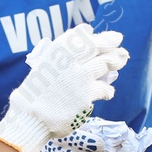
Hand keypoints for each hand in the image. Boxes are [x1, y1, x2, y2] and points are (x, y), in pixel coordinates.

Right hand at [0, 26, 127, 151]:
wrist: (31, 117)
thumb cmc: (35, 94)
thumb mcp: (42, 68)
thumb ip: (59, 58)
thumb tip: (77, 50)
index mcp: (55, 52)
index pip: (78, 36)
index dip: (90, 34)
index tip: (95, 33)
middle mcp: (69, 60)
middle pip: (95, 46)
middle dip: (109, 41)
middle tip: (118, 39)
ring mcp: (79, 77)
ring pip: (104, 63)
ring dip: (115, 60)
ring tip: (121, 59)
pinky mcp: (87, 95)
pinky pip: (104, 89)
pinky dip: (108, 90)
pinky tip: (108, 91)